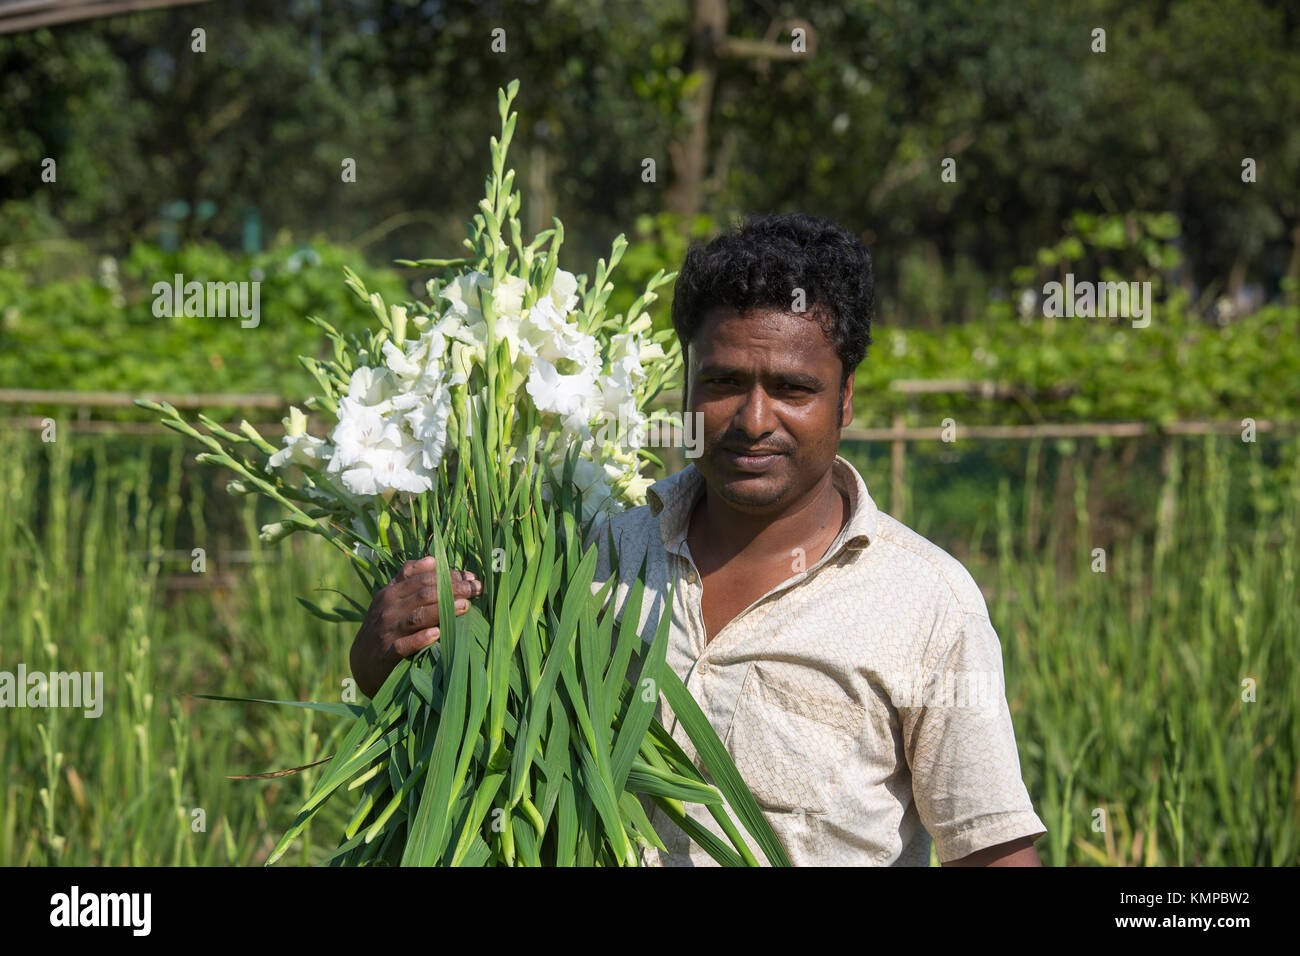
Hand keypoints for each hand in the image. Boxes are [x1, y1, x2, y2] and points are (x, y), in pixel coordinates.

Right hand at [349, 556, 481, 698]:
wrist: (362, 663)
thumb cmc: (384, 627)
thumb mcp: (390, 600)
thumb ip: (408, 578)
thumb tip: (432, 559)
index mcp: (390, 593)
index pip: (422, 578)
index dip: (448, 575)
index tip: (471, 576)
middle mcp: (388, 609)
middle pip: (424, 594)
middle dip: (453, 589)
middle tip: (476, 589)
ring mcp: (387, 631)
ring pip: (417, 617)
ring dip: (442, 610)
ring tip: (465, 606)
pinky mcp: (387, 654)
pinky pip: (405, 645)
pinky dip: (421, 639)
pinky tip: (437, 634)